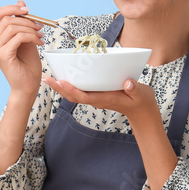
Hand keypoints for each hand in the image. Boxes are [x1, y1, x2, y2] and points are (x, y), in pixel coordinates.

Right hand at [0, 0, 43, 97]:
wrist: (28, 86)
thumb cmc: (27, 65)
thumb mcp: (27, 39)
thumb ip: (22, 23)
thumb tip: (21, 3)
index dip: (12, 8)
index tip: (28, 11)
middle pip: (6, 19)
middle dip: (26, 20)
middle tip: (40, 27)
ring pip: (13, 27)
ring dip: (31, 29)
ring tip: (40, 36)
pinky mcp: (2, 55)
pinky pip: (18, 37)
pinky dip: (31, 37)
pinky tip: (39, 43)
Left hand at [41, 75, 160, 128]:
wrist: (141, 112)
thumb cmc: (141, 102)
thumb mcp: (141, 94)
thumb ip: (135, 89)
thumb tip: (128, 83)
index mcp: (106, 99)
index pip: (85, 96)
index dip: (72, 90)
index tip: (62, 82)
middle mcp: (98, 99)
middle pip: (74, 96)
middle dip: (60, 88)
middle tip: (47, 78)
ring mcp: (96, 98)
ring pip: (75, 95)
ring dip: (62, 87)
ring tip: (49, 77)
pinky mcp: (97, 95)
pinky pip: (80, 92)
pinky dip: (70, 86)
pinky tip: (63, 77)